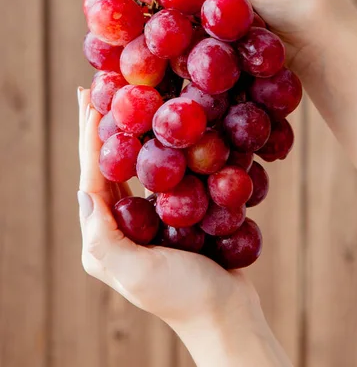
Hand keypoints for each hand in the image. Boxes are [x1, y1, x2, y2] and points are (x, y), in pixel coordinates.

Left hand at [77, 88, 289, 365]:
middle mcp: (121, 224)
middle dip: (102, 128)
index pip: (91, 175)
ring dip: (129, 133)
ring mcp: (148, 220)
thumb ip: (103, 237)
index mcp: (104, 236)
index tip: (90, 97)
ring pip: (134, 166)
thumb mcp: (134, 273)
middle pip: (108, 165)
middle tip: (101, 89)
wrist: (226, 314)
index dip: (89, 134)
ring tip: (130, 102)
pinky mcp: (173, 217)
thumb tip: (83, 192)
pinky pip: (163, 176)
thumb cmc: (182, 296)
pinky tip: (166, 129)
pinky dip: (160, 150)